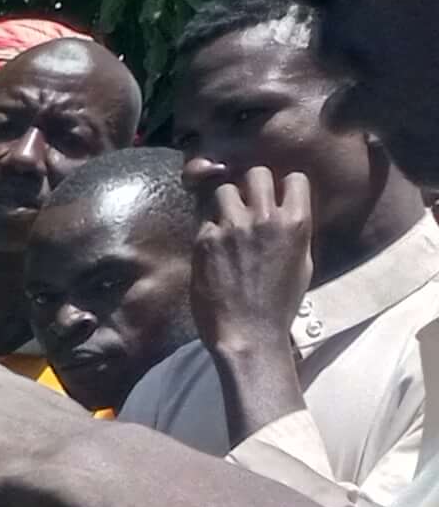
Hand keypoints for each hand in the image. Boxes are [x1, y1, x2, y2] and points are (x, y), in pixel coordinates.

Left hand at [190, 165, 315, 367]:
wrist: (248, 332)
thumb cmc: (279, 302)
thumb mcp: (303, 261)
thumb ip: (295, 230)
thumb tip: (287, 210)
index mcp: (296, 222)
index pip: (293, 178)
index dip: (283, 186)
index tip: (276, 198)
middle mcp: (264, 218)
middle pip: (256, 173)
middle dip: (251, 185)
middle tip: (247, 203)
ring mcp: (232, 228)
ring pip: (224, 190)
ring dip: (225, 203)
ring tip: (226, 223)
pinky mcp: (205, 241)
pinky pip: (204, 218)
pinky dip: (208, 228)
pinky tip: (213, 247)